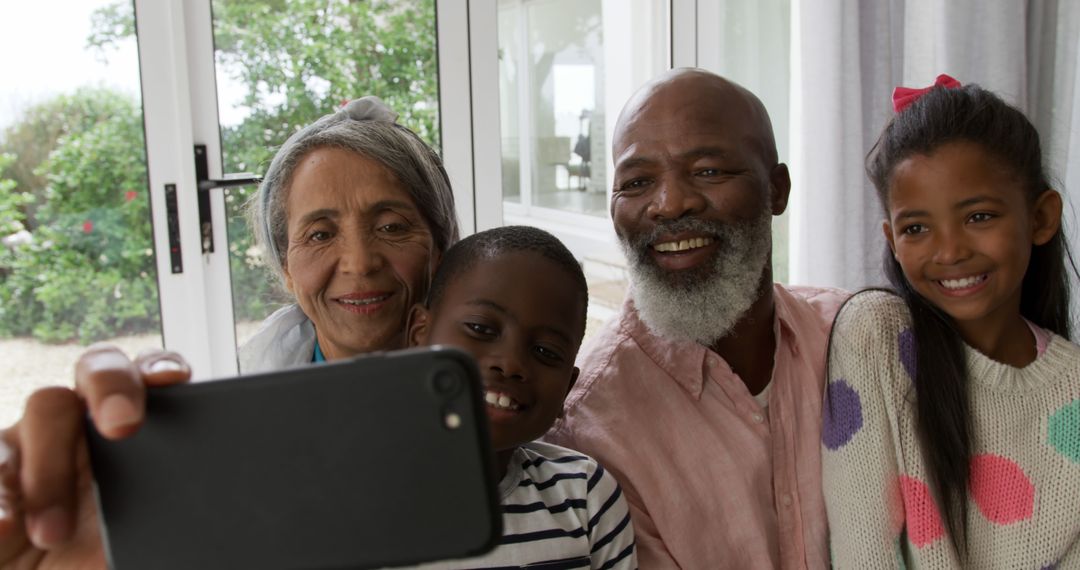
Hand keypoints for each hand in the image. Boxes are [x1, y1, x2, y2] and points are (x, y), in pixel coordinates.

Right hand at [0, 345, 191, 567]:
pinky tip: (6, 526)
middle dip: (112, 388)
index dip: (159, 366)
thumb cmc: (100, 563)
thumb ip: (166, 508)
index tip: (173, 381)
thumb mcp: (143, 541)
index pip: (150, 377)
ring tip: (54, 534)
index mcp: (133, 432)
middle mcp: (84, 422)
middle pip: (98, 370)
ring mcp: (33, 441)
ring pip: (45, 410)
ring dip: (50, 472)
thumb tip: (202, 502)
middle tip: (124, 427)